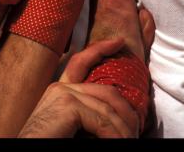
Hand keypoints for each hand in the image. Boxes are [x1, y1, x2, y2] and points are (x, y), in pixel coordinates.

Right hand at [18, 39, 138, 137]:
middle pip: (106, 90)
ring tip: (130, 141)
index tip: (119, 42)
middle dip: (126, 110)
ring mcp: (62, 94)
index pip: (81, 62)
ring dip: (123, 129)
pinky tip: (117, 143)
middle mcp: (59, 88)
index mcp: (58, 92)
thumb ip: (86, 117)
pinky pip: (101, 120)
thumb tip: (115, 118)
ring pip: (107, 107)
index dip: (101, 49)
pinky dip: (113, 135)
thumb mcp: (71, 128)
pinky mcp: (66, 105)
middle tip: (136, 130)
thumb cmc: (47, 143)